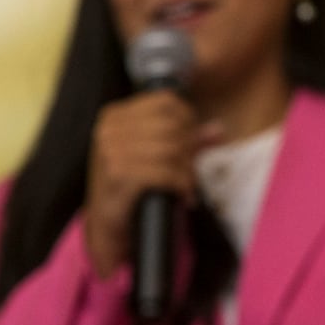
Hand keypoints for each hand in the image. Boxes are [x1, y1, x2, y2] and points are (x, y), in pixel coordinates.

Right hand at [84, 91, 219, 278]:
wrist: (107, 222)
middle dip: (189, 147)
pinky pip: (164, 172)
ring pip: (170, 149)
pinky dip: (180, 184)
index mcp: (115, 115)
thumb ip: (185, 139)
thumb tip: (217, 130)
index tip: (191, 141)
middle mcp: (110, 129)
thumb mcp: (153, 155)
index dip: (188, 118)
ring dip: (187, 169)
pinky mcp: (118, 175)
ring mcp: (111, 151)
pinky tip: (183, 194)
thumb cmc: (130, 185)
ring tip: (187, 183)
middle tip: (190, 167)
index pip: (165, 102)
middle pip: (171, 126)